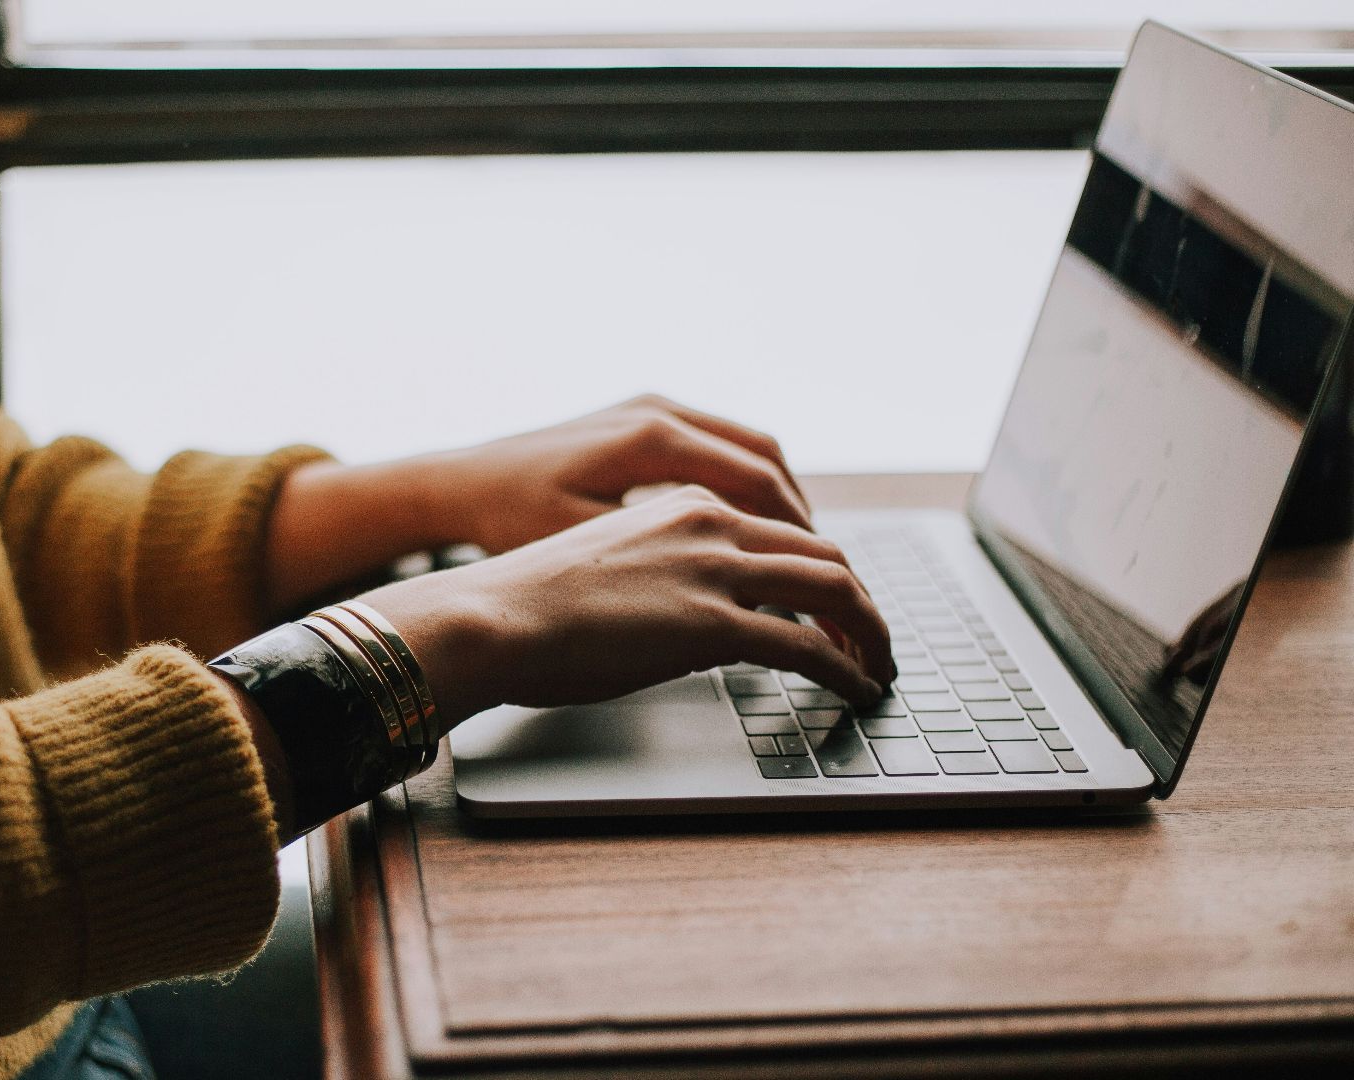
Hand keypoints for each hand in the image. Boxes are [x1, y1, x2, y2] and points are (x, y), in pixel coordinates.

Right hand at [357, 485, 894, 728]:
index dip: (821, 570)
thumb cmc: (526, 603)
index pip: (781, 529)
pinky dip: (847, 669)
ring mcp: (715, 570)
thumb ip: (662, 576)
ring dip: (870, 633)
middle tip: (873, 640)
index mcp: (684, 504)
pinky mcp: (714, 624)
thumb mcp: (608, 566)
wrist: (491, 616)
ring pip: (835, 589)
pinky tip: (856, 690)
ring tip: (878, 668)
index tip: (834, 606)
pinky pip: (809, 646)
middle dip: (861, 601)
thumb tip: (688, 620)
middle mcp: (710, 523)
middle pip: (824, 553)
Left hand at [420, 394, 811, 554]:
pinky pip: (717, 445)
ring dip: (778, 499)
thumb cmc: (509, 521)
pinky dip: (745, 484)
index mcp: (652, 439)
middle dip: (801, 518)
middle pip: (766, 459)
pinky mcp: (639, 418)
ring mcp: (650, 408)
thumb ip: (664, 564)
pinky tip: (748, 528)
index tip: (822, 578)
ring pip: (747, 448)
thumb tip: (739, 596)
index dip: (798, 536)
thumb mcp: (586, 548)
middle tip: (827, 572)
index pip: (758, 482)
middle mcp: (659, 411)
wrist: (458, 484)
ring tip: (799, 554)